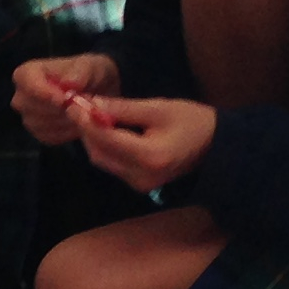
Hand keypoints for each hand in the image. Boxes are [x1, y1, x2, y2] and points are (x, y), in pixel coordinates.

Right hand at [11, 53, 122, 145]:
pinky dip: (67, 132)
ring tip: (82, 110)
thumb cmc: (92, 74)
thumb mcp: (94, 66)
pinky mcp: (39, 133)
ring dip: (65, 120)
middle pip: (31, 106)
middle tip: (81, 104)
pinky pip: (49, 137)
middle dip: (58, 108)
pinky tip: (78, 121)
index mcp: (29, 72)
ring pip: (41, 124)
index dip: (43, 91)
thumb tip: (68, 83)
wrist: (100, 93)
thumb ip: (82, 72)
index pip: (25, 81)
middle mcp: (22, 96)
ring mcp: (28, 117)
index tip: (64, 98)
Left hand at [65, 93, 213, 192]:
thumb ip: (123, 108)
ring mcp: (139, 184)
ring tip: (89, 114)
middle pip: (99, 153)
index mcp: (149, 156)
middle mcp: (141, 176)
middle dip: (86, 130)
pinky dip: (104, 147)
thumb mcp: (158, 108)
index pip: (107, 138)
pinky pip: (113, 165)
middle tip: (78, 106)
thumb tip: (90, 103)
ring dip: (93, 138)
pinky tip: (104, 129)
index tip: (73, 103)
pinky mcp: (138, 185)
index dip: (86, 121)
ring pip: (102, 160)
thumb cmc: (192, 121)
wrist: (215, 145)